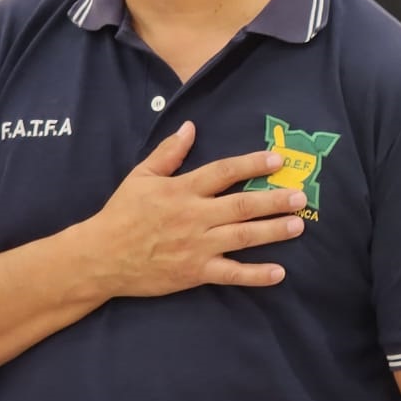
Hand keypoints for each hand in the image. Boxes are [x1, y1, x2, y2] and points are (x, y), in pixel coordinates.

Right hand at [77, 120, 306, 298]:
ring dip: (273, 232)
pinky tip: (279, 273)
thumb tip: (190, 126)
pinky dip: (256, 275)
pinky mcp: (195, 272)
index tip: (277, 159)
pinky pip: (231, 274)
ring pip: (243, 237)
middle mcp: (194, 216)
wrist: (98, 257)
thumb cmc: (121, 214)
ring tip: (298, 225)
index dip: (252, 164)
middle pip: (242, 205)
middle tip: (301, 195)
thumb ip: (168, 153)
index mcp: (182, 190)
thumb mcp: (141, 177)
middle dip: (274, 200)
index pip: (224, 172)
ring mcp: (197, 246)